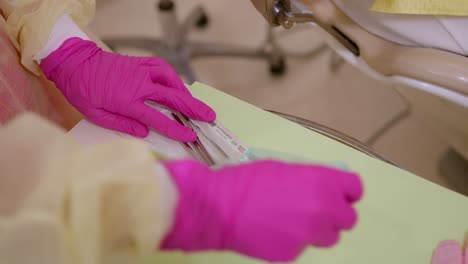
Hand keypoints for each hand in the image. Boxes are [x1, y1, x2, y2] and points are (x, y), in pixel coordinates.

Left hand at [40, 38, 215, 140]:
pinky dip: (174, 77)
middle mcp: (139, 85)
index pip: (158, 119)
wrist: (75, 64)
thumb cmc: (83, 92)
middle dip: (194, 109)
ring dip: (185, 92)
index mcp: (127, 102)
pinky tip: (177, 85)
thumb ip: (123, 125)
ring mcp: (141, 71)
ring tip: (194, 104)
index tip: (190, 136)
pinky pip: (163, 67)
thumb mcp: (97, 116)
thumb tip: (144, 133)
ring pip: (171, 80)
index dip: (176, 129)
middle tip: (210, 116)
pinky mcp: (140, 62)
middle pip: (173, 97)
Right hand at [161, 160, 363, 261]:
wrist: (219, 207)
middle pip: (348, 218)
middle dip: (335, 213)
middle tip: (316, 208)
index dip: (347, 190)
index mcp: (322, 182)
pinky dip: (294, 239)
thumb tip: (323, 187)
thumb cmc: (247, 180)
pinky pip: (304, 246)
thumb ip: (310, 179)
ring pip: (329, 236)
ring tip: (293, 221)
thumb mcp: (284, 169)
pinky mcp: (295, 253)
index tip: (338, 192)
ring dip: (319, 229)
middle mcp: (323, 209)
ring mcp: (310, 235)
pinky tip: (274, 230)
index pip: (355, 188)